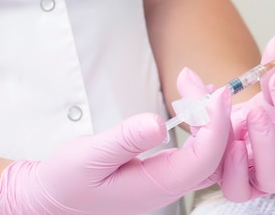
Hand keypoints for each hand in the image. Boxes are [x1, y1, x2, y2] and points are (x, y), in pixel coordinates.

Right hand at [0, 88, 231, 214]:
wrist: (55, 196)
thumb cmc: (68, 180)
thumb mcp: (88, 156)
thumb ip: (123, 140)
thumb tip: (157, 123)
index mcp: (158, 186)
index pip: (204, 157)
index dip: (216, 124)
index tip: (218, 93)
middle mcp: (171, 185)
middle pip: (213, 150)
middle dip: (212, 111)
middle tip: (192, 78)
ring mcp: (171, 179)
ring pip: (209, 149)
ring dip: (209, 114)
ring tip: (194, 83)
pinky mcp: (167, 169)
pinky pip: (198, 147)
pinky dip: (201, 121)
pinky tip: (195, 101)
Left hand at [219, 30, 274, 201]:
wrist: (230, 134)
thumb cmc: (258, 110)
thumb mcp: (265, 85)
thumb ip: (274, 62)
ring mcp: (273, 178)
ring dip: (266, 140)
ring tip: (255, 112)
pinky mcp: (244, 189)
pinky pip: (241, 189)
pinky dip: (237, 169)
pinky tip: (234, 145)